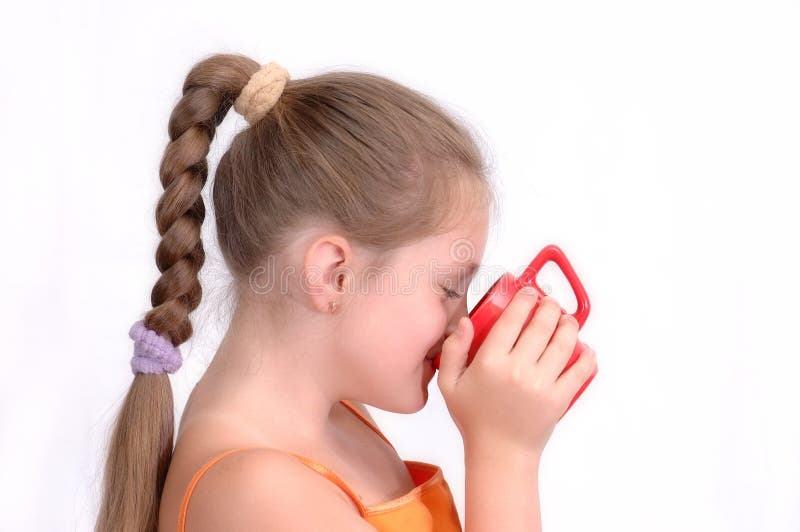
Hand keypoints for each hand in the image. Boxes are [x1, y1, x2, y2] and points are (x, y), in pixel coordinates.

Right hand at [436, 289, 596, 456]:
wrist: (499, 454)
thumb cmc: (475, 419)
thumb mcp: (450, 384)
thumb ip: (453, 350)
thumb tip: (465, 322)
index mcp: (490, 363)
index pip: (512, 318)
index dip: (524, 299)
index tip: (528, 293)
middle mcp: (517, 370)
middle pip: (542, 324)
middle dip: (550, 306)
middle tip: (550, 304)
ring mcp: (541, 385)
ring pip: (564, 342)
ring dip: (569, 324)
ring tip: (567, 320)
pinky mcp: (560, 399)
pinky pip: (581, 371)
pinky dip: (587, 356)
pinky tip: (584, 348)